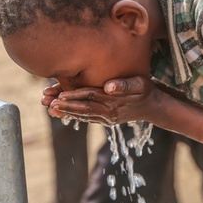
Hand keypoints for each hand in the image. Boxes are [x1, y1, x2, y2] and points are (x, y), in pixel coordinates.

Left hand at [44, 76, 161, 125]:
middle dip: (65, 106)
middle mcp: (108, 112)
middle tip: (49, 105)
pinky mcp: (105, 119)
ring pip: (83, 114)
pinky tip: (64, 112)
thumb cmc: (146, 90)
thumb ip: (124, 84)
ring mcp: (106, 117)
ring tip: (51, 109)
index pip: (89, 97)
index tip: (59, 96)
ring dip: (67, 112)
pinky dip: (75, 115)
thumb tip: (108, 87)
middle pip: (83, 108)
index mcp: (113, 102)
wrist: (153, 106)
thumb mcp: (139, 83)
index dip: (74, 96)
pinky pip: (87, 117)